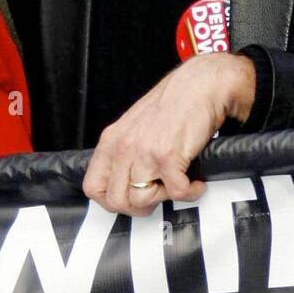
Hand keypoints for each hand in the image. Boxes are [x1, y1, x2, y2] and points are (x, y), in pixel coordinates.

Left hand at [84, 52, 255, 214]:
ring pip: (142, 200)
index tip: (129, 199)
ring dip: (165, 198)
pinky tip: (195, 182)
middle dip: (139, 207)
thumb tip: (124, 182)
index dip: (110, 201)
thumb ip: (125, 152)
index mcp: (111, 140)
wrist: (200, 85)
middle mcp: (124, 147)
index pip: (93, 186)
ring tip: (178, 183)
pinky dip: (190, 192)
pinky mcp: (169, 156)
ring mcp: (145, 152)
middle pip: (116, 200)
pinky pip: (177, 193)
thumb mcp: (134, 126)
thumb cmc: (173, 103)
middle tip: (157, 196)